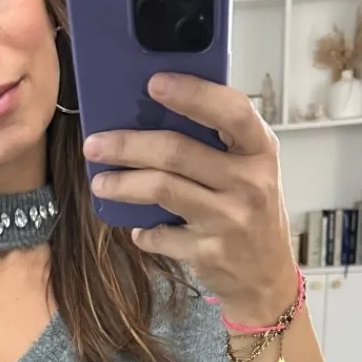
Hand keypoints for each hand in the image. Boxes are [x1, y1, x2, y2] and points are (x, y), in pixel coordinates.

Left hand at [82, 74, 298, 324]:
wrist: (266, 278)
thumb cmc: (253, 212)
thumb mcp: (252, 170)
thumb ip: (219, 143)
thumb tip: (155, 113)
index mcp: (261, 150)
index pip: (231, 110)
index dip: (192, 94)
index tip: (153, 83)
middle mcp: (249, 182)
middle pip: (178, 152)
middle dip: (128, 145)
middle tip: (95, 144)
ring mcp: (229, 220)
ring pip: (162, 189)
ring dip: (123, 185)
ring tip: (100, 183)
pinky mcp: (209, 253)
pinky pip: (161, 235)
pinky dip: (143, 232)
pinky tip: (138, 229)